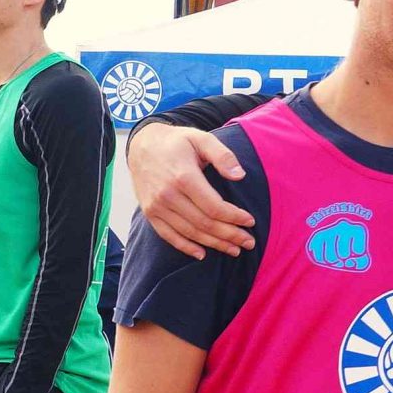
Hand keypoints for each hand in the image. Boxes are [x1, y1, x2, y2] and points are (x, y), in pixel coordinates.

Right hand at [129, 125, 253, 258]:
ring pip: (189, 232)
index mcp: (184, 177)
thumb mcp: (202, 139)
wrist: (142, 145)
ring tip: (234, 250)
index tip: (251, 222)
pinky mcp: (149, 212)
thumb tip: (240, 176)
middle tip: (249, 242)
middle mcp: (168, 195)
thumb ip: (222, 155)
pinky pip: (168, 235)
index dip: (234, 217)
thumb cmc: (177, 142)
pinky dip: (185, 247)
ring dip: (214, 244)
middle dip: (229, 235)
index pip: (214, 207)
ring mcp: (156, 206)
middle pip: (204, 223)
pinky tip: (202, 254)